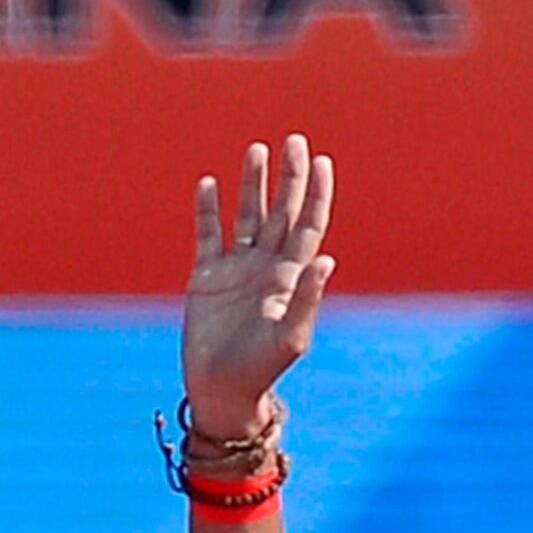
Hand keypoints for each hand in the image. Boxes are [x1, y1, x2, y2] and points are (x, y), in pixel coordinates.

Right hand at [185, 135, 338, 437]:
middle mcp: (266, 266)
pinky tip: (209, 184)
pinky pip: (208, 235)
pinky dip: (207, 210)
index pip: (308, 224)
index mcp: (291, 276)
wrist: (221, 392)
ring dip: (252, 184)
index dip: (316, 194)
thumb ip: (308, 298)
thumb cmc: (261, 370)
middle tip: (294, 141)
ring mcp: (236, 269)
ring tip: (257, 151)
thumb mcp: (291, 337)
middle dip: (288, 177)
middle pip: (281, 211)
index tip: (321, 162)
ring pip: (247, 216)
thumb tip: (326, 258)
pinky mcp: (206, 278)